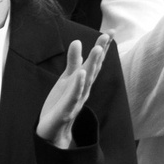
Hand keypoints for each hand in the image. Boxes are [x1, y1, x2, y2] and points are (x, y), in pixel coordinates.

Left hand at [37, 32, 111, 150]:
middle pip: (93, 69)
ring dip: (92, 65)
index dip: (103, 47)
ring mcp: (76, 100)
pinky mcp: (66, 110)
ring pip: (86, 81)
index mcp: (84, 82)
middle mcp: (84, 90)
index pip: (95, 62)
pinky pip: (73, 96)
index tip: (111, 31)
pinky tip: (81, 74)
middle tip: (107, 35)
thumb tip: (77, 41)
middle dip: (100, 53)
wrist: (51, 132)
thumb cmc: (61, 103)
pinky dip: (78, 85)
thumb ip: (73, 62)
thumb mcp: (67, 79)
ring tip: (97, 49)